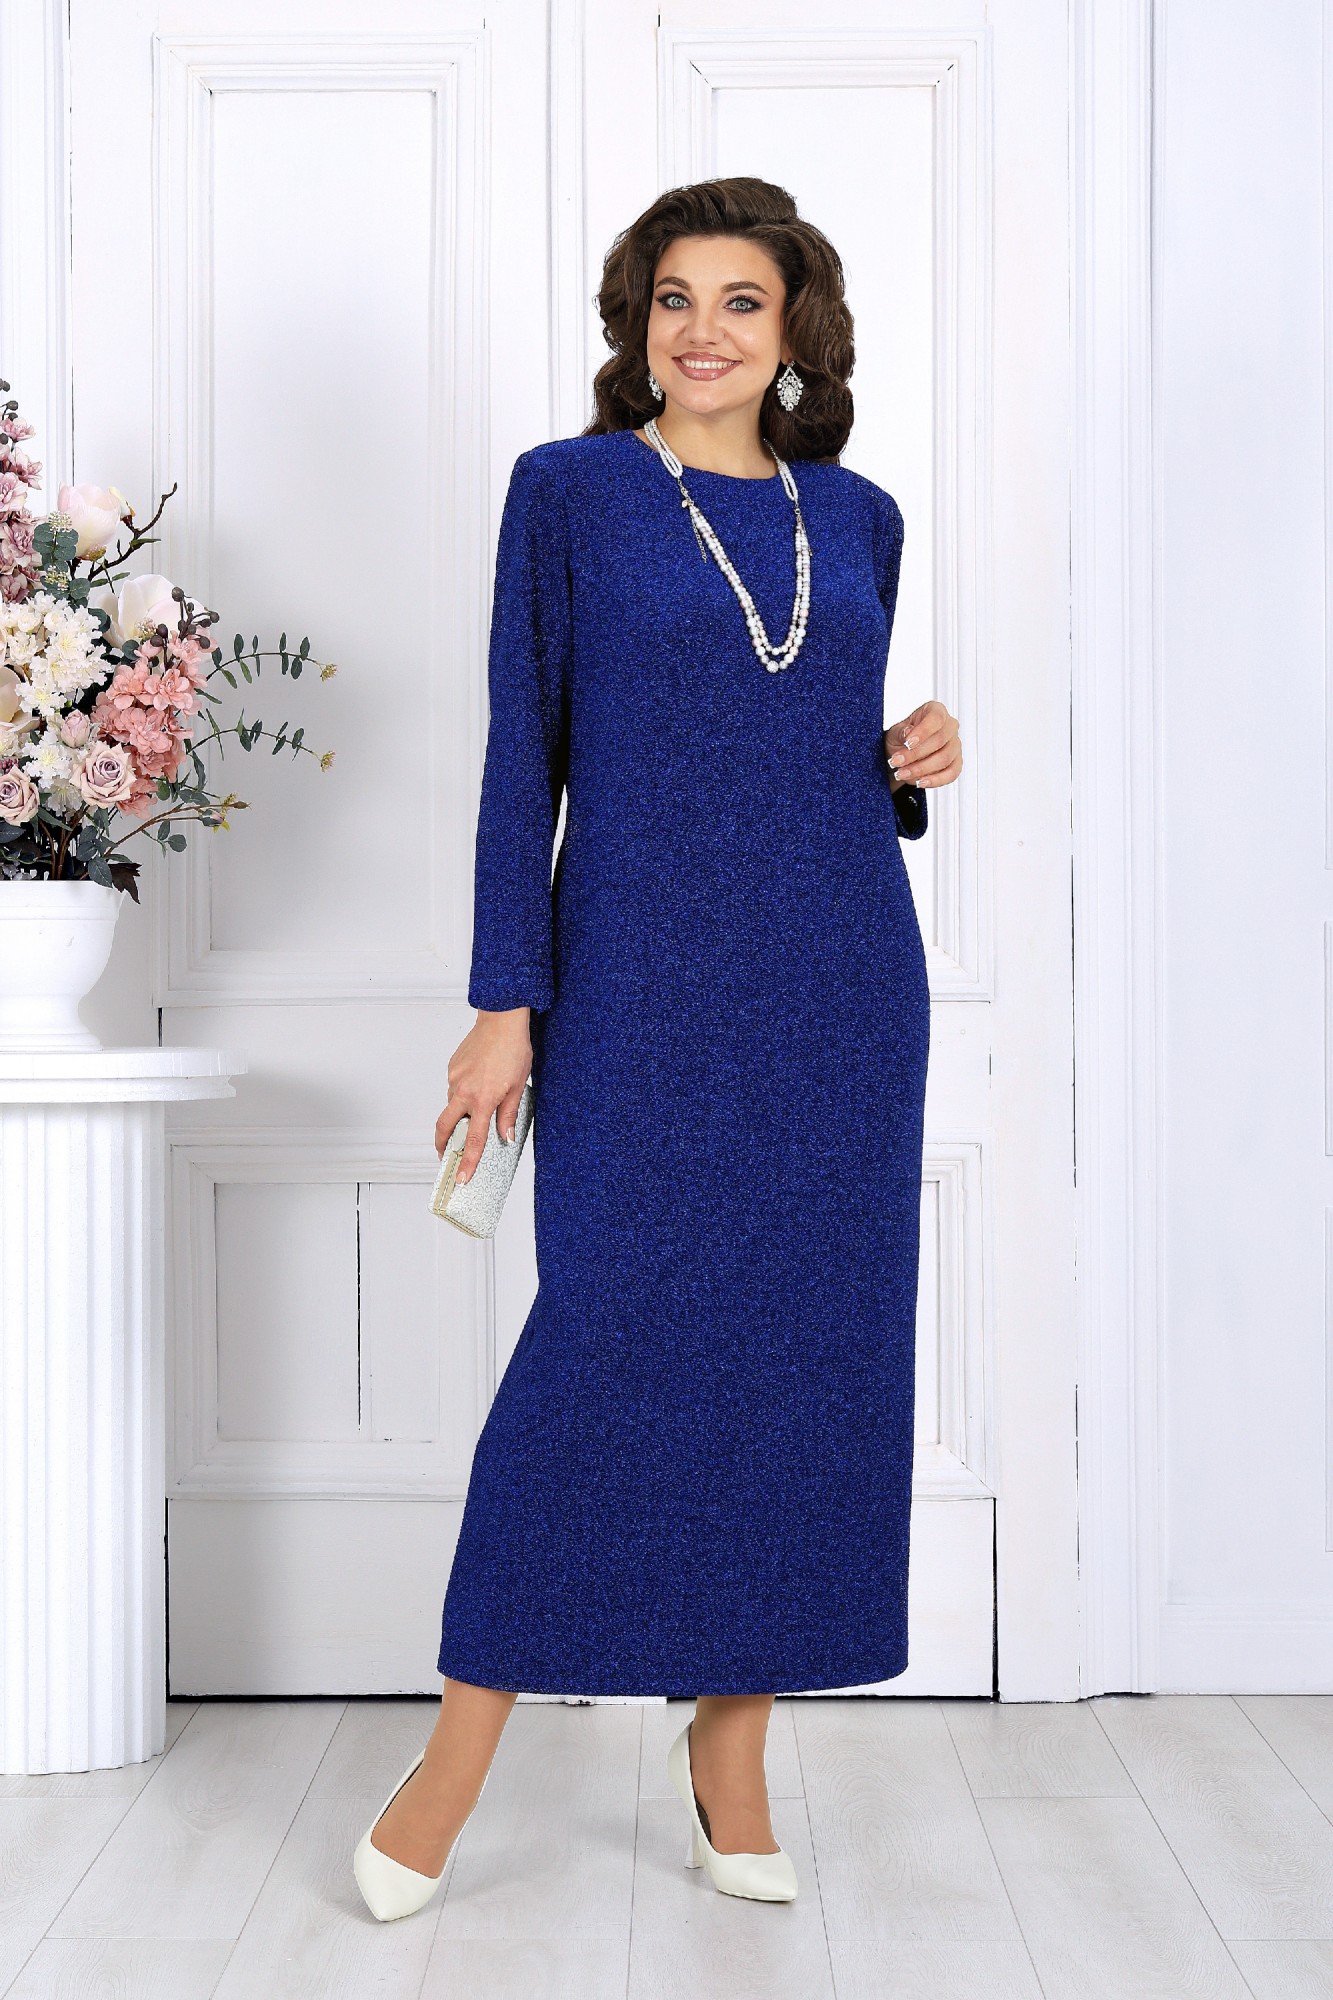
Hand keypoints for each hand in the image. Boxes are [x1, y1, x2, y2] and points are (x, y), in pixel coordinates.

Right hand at [436, 1008, 532, 1184]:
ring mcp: (455, 1079)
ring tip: (476, 1108)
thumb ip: (508, 1114)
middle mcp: (463, 1091)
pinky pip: (454, 1088)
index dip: (467, 1162)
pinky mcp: (452, 1068)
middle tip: (445, 1156)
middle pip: (444, 1126)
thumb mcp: (518, 1086)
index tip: (461, 1178)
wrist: (501, 1020)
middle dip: (442, 1144)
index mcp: (482, 1099)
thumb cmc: (513, 1050)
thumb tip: (505, 1136)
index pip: (473, 1139)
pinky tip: (477, 1084)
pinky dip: (462, 1094)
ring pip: (451, 1105)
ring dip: (458, 1113)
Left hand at [884, 700, 961, 791]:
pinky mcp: (956, 763)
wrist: (902, 756)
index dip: (923, 732)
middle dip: (915, 754)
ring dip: (920, 769)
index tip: (907, 743)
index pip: (935, 718)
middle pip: (939, 741)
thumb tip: (908, 733)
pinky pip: (951, 774)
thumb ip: (901, 733)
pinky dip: (935, 780)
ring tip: (902, 773)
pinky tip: (920, 782)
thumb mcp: (894, 733)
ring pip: (944, 759)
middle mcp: (950, 726)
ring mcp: (955, 745)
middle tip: (896, 762)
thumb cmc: (901, 739)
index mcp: (936, 711)